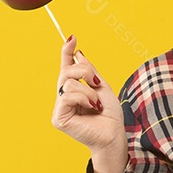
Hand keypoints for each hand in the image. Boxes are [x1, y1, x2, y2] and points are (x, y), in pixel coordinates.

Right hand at [51, 35, 126, 155]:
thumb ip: (89, 71)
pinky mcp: (59, 118)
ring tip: (96, 104)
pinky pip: (67, 96)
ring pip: (68, 83)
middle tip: (97, 82)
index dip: (67, 52)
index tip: (72, 37)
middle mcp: (64, 98)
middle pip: (66, 71)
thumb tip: (78, 53)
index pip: (66, 68)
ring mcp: (60, 108)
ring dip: (88, 91)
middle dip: (84, 71)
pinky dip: (83, 98)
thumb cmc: (110, 115)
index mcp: (74, 90)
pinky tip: (91, 108)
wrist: (114, 134)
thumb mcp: (102, 87)